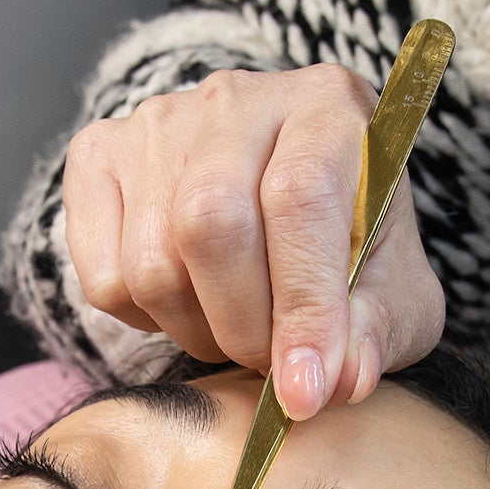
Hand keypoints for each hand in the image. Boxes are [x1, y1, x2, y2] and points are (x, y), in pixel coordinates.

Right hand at [62, 63, 445, 420]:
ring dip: (194, 329)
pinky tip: (183, 300)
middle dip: (240, 325)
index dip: (302, 305)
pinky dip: (142, 318)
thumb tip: (339, 379)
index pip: (301, 195)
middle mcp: (237, 98)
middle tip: (266, 359)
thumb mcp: (391, 293)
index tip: (304, 389)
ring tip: (231, 325)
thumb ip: (377, 332)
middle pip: (211, 224)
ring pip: (152, 263)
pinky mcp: (98, 156)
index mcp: (327, 107)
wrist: (277, 202)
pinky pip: (102, 277)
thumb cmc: (343, 247)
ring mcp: (158, 122)